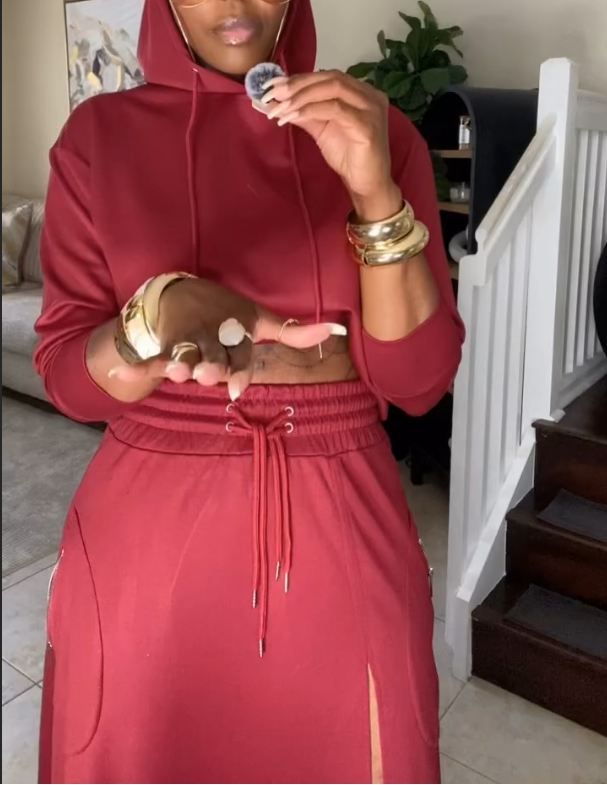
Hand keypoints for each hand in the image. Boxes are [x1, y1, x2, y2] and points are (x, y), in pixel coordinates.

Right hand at [110, 279, 344, 399]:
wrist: (183, 292)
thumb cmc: (228, 314)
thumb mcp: (259, 319)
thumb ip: (293, 330)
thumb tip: (337, 328)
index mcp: (234, 331)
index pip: (240, 354)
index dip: (239, 369)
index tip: (239, 386)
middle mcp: (210, 337)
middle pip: (210, 358)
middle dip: (209, 366)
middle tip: (207, 372)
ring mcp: (185, 342)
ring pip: (183, 357)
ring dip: (178, 363)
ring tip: (177, 370)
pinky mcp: (164, 346)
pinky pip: (151, 358)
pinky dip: (138, 365)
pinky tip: (121, 371)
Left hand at [264, 70, 394, 201]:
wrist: (367, 184)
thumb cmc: (349, 158)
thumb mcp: (322, 130)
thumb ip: (304, 113)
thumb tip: (278, 101)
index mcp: (360, 92)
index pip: (328, 76)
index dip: (299, 78)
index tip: (273, 85)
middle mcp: (369, 95)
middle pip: (330, 78)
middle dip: (298, 84)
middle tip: (273, 94)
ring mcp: (371, 108)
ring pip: (333, 88)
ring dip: (303, 96)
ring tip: (281, 107)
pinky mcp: (367, 125)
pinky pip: (336, 109)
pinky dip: (312, 110)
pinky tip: (295, 116)